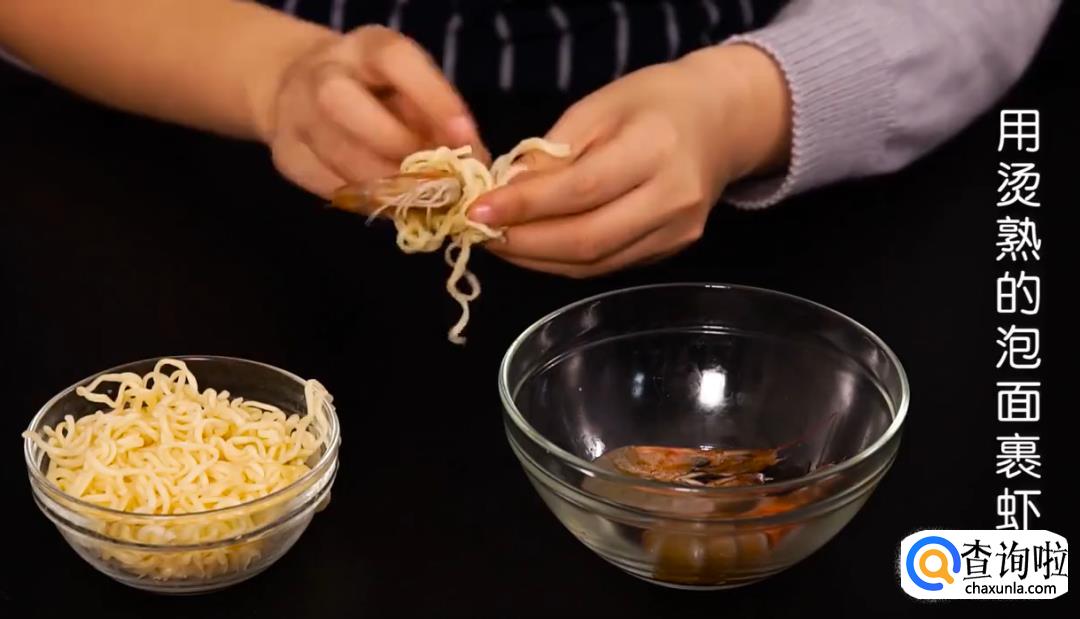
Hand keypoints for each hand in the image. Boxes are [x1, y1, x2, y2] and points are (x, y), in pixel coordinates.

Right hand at [257, 25, 486, 200]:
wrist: (302, 90)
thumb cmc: (378, 93)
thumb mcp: (411, 90)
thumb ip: (438, 119)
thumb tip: (475, 163)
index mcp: (366, 47)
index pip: (396, 59)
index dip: (433, 99)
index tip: (465, 138)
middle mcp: (322, 73)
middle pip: (342, 103)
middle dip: (394, 146)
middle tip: (434, 177)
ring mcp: (295, 114)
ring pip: (335, 154)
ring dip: (385, 186)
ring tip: (421, 200)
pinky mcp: (287, 155)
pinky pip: (329, 186)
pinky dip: (367, 202)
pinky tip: (393, 205)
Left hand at [470, 44, 789, 277]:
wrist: (720, 121)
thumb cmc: (654, 103)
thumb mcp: (598, 106)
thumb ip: (551, 152)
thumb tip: (503, 192)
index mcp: (655, 148)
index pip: (581, 190)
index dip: (525, 206)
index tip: (478, 209)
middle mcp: (672, 198)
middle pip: (587, 239)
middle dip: (524, 243)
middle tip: (480, 233)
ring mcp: (676, 232)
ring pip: (594, 264)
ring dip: (538, 259)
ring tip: (499, 242)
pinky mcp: (671, 251)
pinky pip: (607, 266)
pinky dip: (563, 263)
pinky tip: (535, 248)